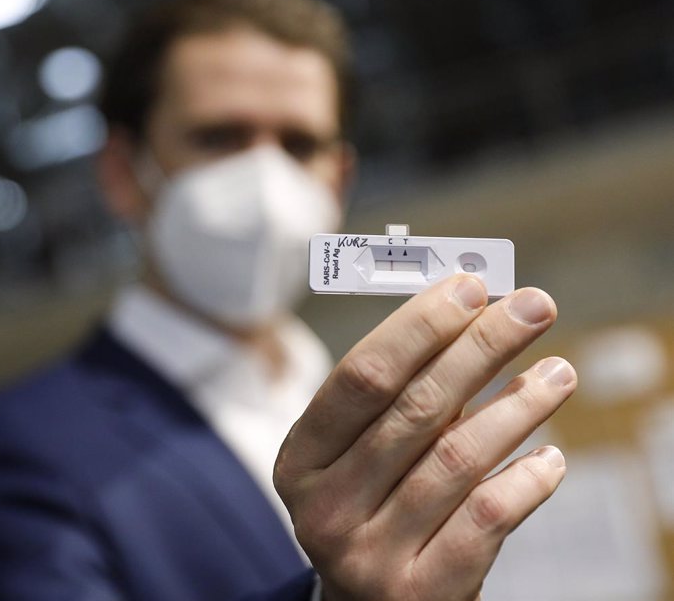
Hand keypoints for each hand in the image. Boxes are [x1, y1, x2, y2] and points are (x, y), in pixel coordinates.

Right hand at [274, 275, 576, 600]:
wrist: (363, 599)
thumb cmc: (368, 499)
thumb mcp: (356, 448)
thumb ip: (398, 392)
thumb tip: (469, 315)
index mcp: (301, 458)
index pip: (362, 376)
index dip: (419, 326)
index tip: (471, 288)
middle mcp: (326, 508)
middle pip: (415, 408)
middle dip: (481, 347)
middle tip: (533, 307)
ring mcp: (370, 556)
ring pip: (458, 458)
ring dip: (518, 406)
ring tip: (557, 372)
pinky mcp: (421, 592)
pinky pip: (486, 519)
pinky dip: (526, 479)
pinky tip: (549, 456)